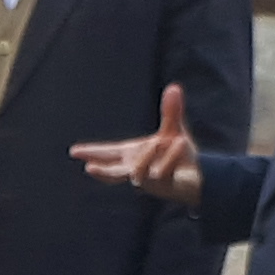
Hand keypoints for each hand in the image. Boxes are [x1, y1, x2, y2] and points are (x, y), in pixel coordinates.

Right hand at [73, 85, 203, 207]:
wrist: (201, 176)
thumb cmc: (180, 156)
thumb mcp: (174, 130)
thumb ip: (171, 111)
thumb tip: (174, 87)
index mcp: (132, 155)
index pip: (109, 153)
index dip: (92, 152)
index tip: (73, 151)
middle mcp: (137, 169)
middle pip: (114, 173)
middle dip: (102, 171)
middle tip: (89, 168)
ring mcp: (149, 180)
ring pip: (139, 172)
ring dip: (147, 155)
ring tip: (160, 140)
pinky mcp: (165, 186)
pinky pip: (164, 172)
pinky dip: (171, 157)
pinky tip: (181, 143)